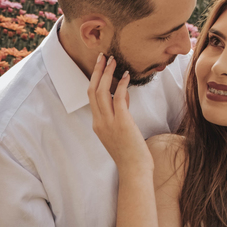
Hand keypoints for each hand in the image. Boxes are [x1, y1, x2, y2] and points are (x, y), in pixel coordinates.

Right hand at [87, 54, 149, 172]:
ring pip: (101, 92)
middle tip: (103, 56)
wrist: (134, 170)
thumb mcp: (123, 130)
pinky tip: (125, 76)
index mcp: (97, 124)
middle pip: (92, 91)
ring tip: (113, 60)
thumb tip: (123, 94)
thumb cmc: (131, 153)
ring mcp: (108, 123)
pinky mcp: (121, 122)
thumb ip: (121, 112)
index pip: (92, 97)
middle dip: (97, 71)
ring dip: (107, 74)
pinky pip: (117, 98)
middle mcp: (99, 122)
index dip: (95, 79)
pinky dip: (120, 85)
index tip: (101, 66)